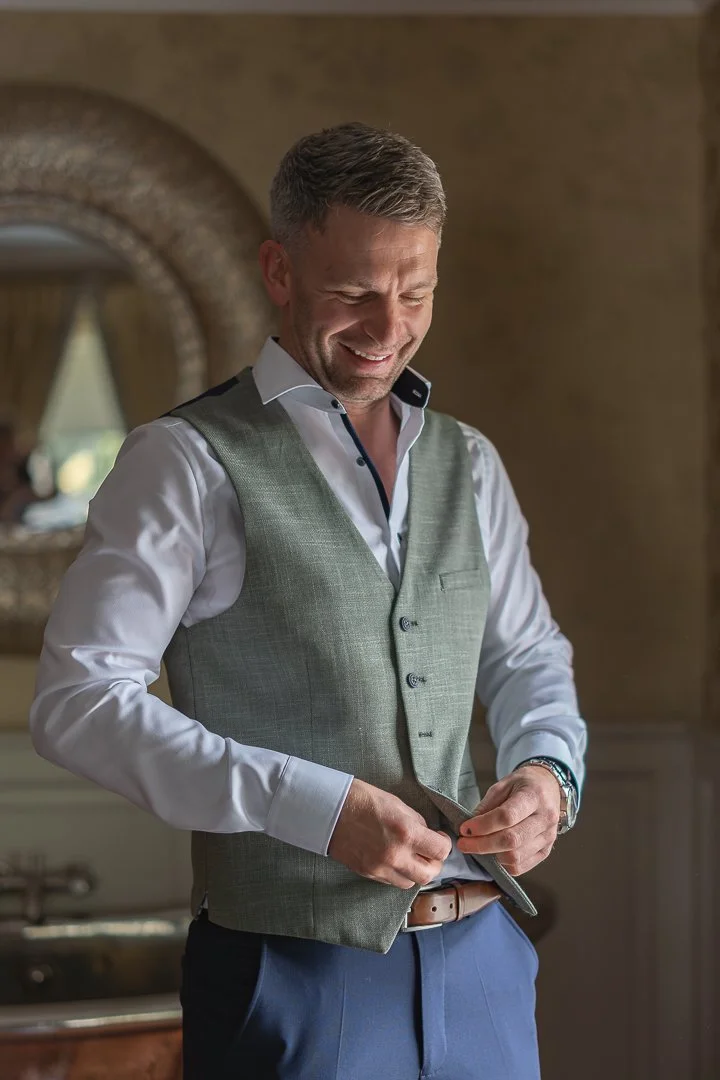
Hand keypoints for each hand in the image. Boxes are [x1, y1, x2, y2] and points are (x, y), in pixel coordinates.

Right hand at [328, 778, 452, 888]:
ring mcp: (380, 868)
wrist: (328, 809)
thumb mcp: (396, 803)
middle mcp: (395, 855)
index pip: (440, 851)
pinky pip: (391, 881)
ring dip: (416, 871)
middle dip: (434, 863)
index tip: (440, 837)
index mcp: (406, 833)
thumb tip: (427, 835)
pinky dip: (398, 873)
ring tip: (412, 856)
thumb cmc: (362, 799)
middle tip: (430, 851)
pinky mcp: (367, 873)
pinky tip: (395, 859)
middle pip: (429, 875)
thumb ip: (415, 822)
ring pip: (410, 883)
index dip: (444, 844)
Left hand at [456, 765, 560, 876]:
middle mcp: (545, 818)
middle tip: (463, 843)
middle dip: (482, 845)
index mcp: (534, 795)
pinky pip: (520, 867)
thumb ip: (487, 806)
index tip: (464, 828)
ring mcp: (548, 837)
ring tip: (476, 847)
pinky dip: (501, 865)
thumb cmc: (522, 785)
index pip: (507, 816)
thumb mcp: (502, 785)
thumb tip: (469, 828)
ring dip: (490, 856)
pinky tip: (491, 854)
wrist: (549, 788)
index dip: (483, 825)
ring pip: (515, 857)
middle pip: (511, 840)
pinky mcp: (545, 851)